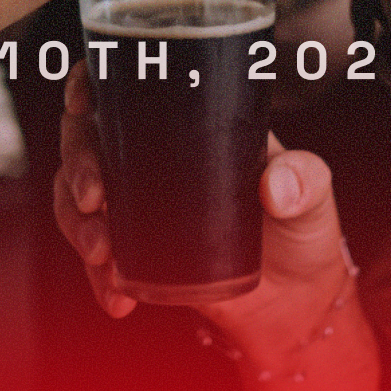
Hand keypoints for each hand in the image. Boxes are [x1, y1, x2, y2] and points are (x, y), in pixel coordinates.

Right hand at [55, 66, 353, 357]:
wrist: (295, 306)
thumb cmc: (303, 235)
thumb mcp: (315, 199)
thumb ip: (306, 181)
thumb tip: (276, 186)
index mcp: (191, 124)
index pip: (126, 89)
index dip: (89, 85)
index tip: (83, 104)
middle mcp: (155, 159)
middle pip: (86, 141)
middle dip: (77, 166)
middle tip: (94, 200)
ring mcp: (140, 206)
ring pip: (76, 197)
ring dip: (75, 223)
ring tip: (101, 253)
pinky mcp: (136, 252)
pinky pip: (95, 256)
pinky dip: (95, 277)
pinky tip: (116, 296)